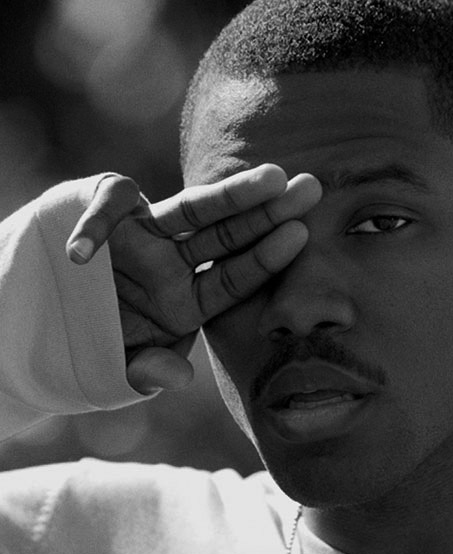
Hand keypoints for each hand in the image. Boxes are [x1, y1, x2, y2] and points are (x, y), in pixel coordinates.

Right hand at [65, 166, 320, 393]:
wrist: (39, 318)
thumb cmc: (90, 343)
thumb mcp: (119, 366)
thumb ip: (147, 371)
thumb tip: (179, 377)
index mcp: (185, 300)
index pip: (234, 278)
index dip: (266, 258)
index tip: (302, 235)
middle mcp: (171, 262)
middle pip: (226, 234)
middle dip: (267, 211)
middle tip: (312, 187)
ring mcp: (141, 235)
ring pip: (190, 209)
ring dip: (230, 193)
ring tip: (271, 177)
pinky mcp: (101, 211)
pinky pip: (106, 208)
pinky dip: (97, 224)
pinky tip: (86, 251)